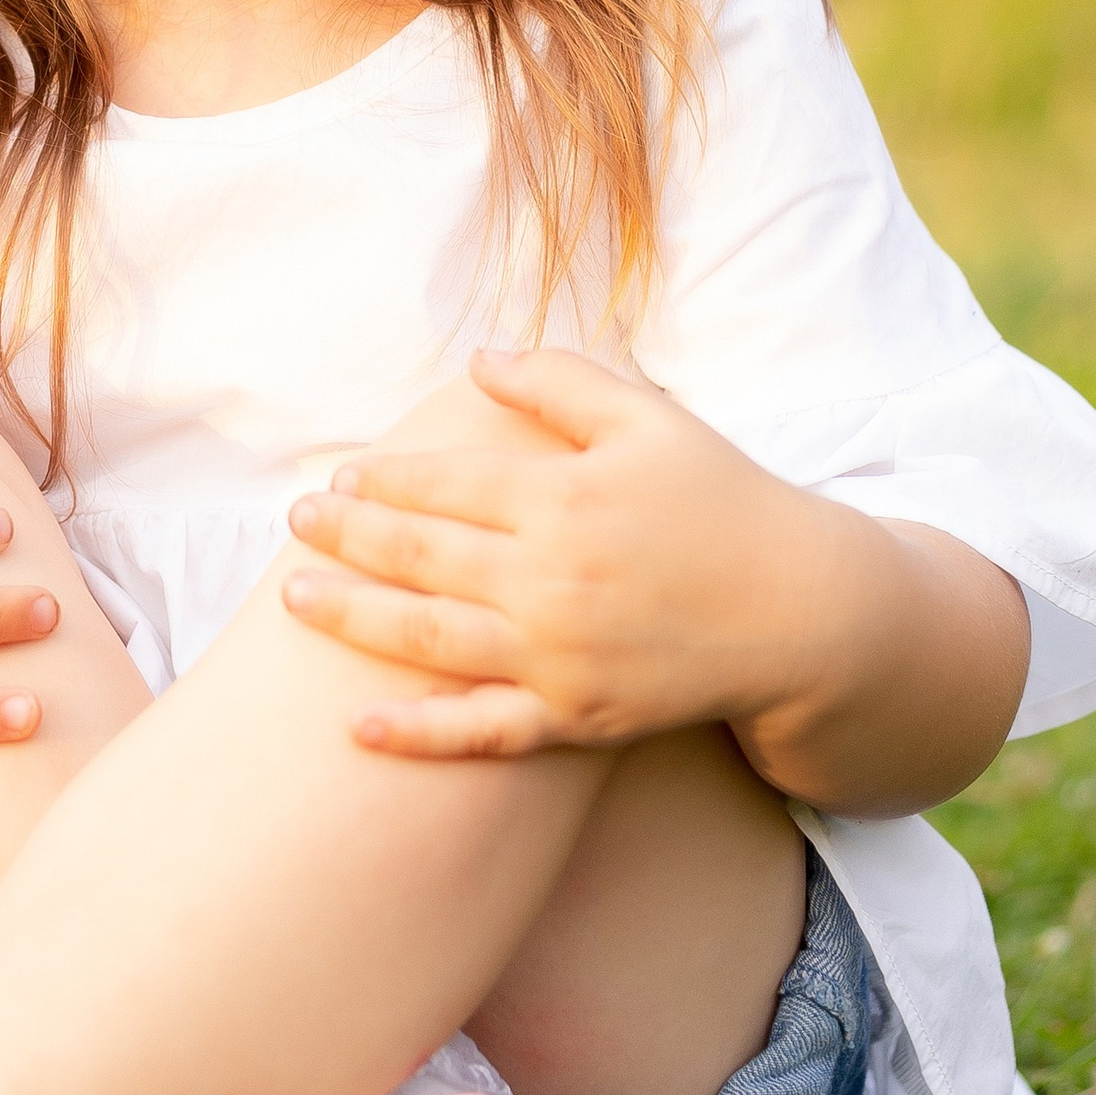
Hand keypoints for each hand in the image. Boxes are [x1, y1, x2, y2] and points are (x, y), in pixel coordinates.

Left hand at [280, 348, 839, 763]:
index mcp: (563, 497)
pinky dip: (417, 733)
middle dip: (347, 535)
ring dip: (351, 618)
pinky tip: (359, 725)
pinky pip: (482, 732)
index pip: (444, 484)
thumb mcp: (650, 420)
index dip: (385, 478)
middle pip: (419, 554)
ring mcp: (558, 656)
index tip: (343, 473)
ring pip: (427, 637)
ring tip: (292, 599)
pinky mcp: (575, 719)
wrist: (803, 613)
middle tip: (296, 521)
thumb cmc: (723, 503)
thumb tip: (477, 360)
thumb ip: (560, 382)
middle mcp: (550, 578)